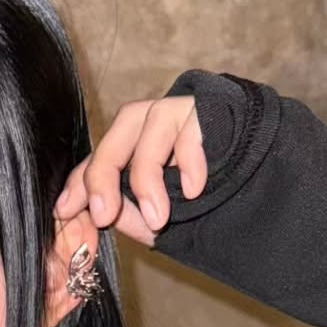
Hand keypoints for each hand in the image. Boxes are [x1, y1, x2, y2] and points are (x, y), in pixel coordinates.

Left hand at [42, 93, 208, 326]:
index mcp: (136, 141)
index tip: (65, 210)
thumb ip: (127, 212)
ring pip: (152, 125)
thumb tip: (96, 214)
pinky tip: (193, 190)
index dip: (81, 182)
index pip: (100, 155)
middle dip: (104, 174)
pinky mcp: (212, 109)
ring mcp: (183, 110)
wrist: (261, 185)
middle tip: (103, 214)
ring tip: (157, 217)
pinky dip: (190, 162)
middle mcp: (155, 120)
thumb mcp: (157, 213)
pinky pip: (193, 128)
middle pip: (119, 131)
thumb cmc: (205, 199)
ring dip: (148, 176)